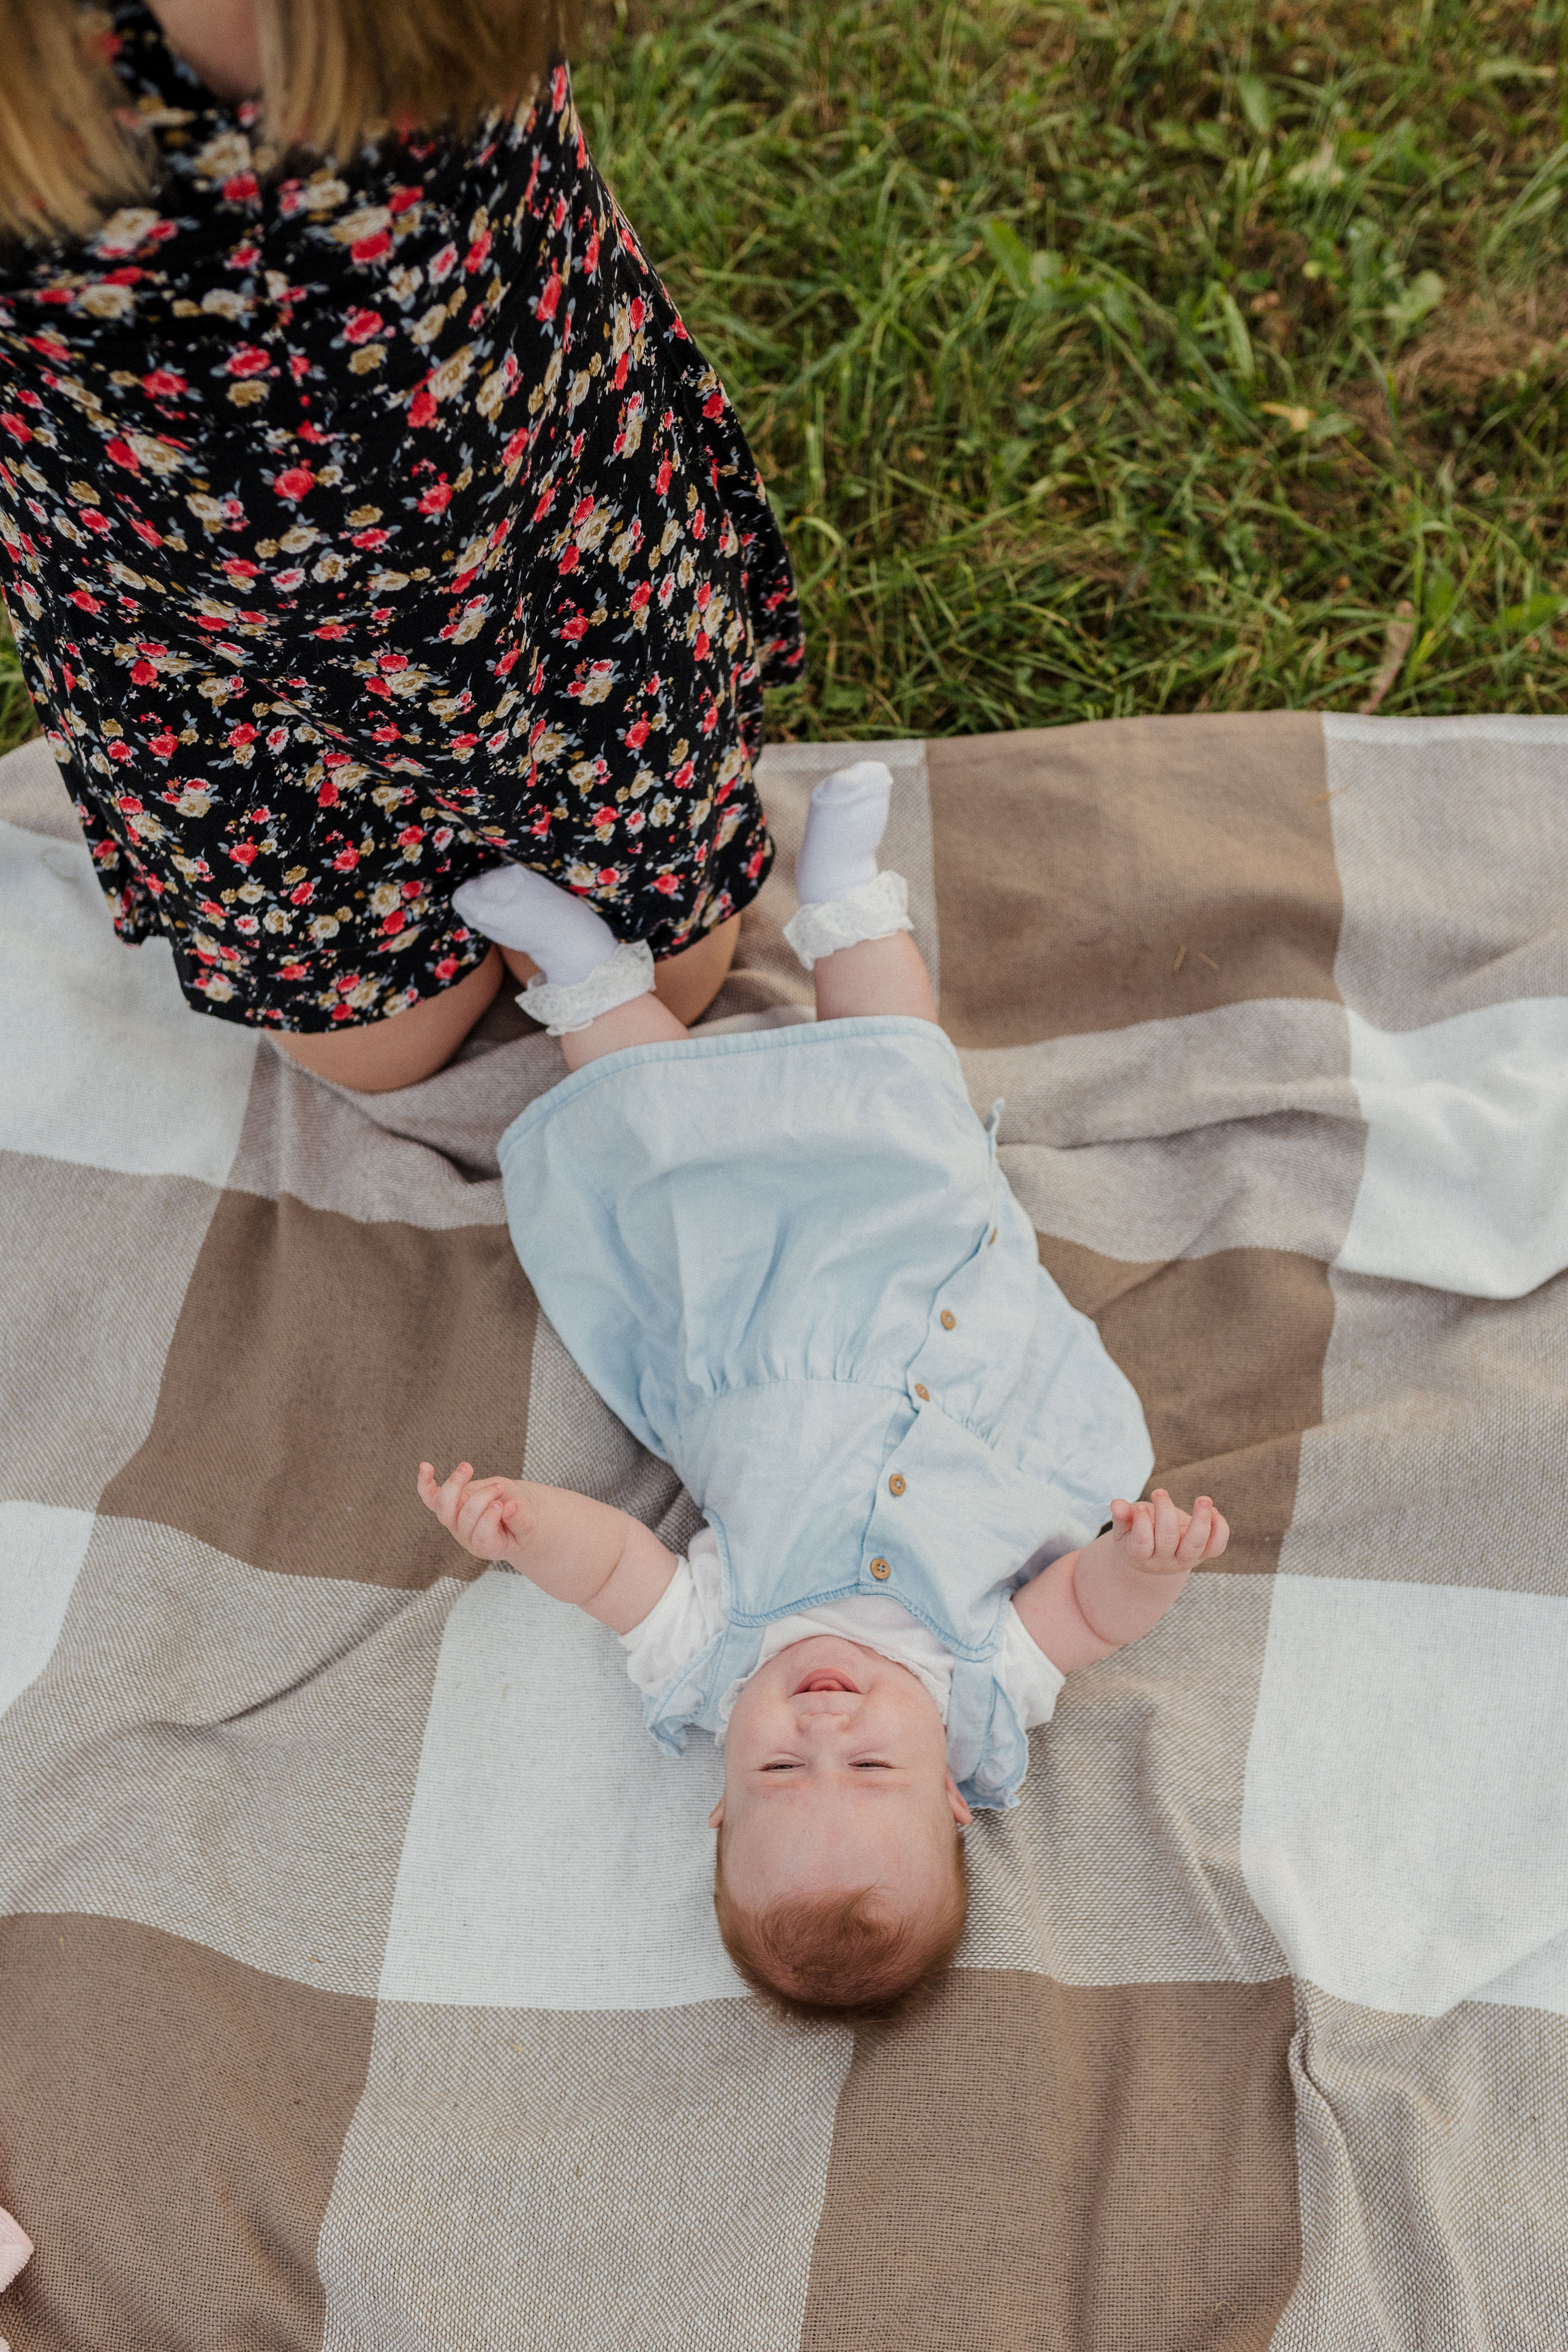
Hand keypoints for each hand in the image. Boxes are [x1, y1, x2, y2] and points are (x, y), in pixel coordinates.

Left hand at [417, 1460, 534, 1563]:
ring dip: (454, 1485)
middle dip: (483, 1498)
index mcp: (489, 1546)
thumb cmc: (522, 1519)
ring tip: (467, 1468)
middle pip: (464, 1519)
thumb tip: (509, 1509)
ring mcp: (454, 1521)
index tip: (500, 1505)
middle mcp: (467, 1536)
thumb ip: (522, 1519)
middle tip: (500, 1488)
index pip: (482, 1537)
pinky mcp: (448, 1505)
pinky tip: (425, 1467)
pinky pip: (430, 1497)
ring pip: (444, 1507)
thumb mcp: (529, 1522)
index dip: (488, 1521)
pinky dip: (425, 1483)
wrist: (512, 1510)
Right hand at [1104, 1488, 1228, 1574]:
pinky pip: (1217, 1546)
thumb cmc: (1136, 1534)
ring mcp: (1185, 1559)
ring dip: (1202, 1520)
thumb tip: (1116, 1504)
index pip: (1142, 1543)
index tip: (1140, 1506)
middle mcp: (1164, 1561)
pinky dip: (1220, 1529)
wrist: (1156, 1556)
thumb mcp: (1124, 1527)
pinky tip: (1213, 1511)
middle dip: (1165, 1512)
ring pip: (1196, 1544)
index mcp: (1140, 1556)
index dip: (1141, 1523)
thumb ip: (1122, 1516)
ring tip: (1203, 1499)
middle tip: (1159, 1492)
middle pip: (1168, 1540)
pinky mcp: (1203, 1555)